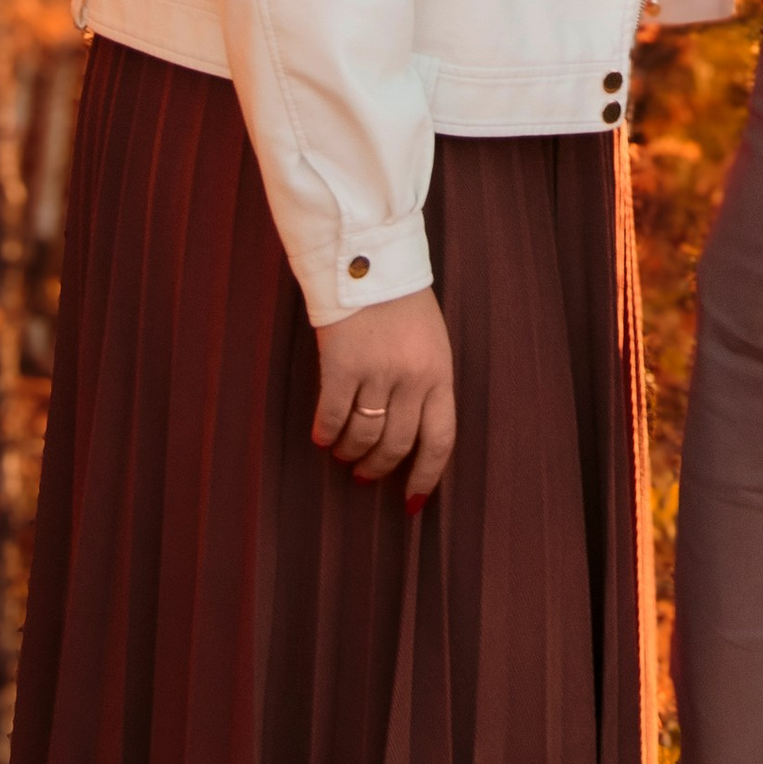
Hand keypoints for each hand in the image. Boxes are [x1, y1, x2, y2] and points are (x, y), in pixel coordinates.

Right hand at [313, 289, 455, 506]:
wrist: (369, 261)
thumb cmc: (402, 303)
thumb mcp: (431, 343)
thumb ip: (426, 384)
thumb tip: (411, 436)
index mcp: (440, 373)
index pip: (440, 440)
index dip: (425, 477)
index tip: (410, 502)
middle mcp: (412, 378)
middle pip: (395, 445)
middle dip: (378, 468)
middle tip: (364, 477)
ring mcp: (376, 372)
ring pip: (362, 436)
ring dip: (350, 453)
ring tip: (343, 453)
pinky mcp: (341, 366)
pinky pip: (332, 417)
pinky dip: (326, 433)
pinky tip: (322, 437)